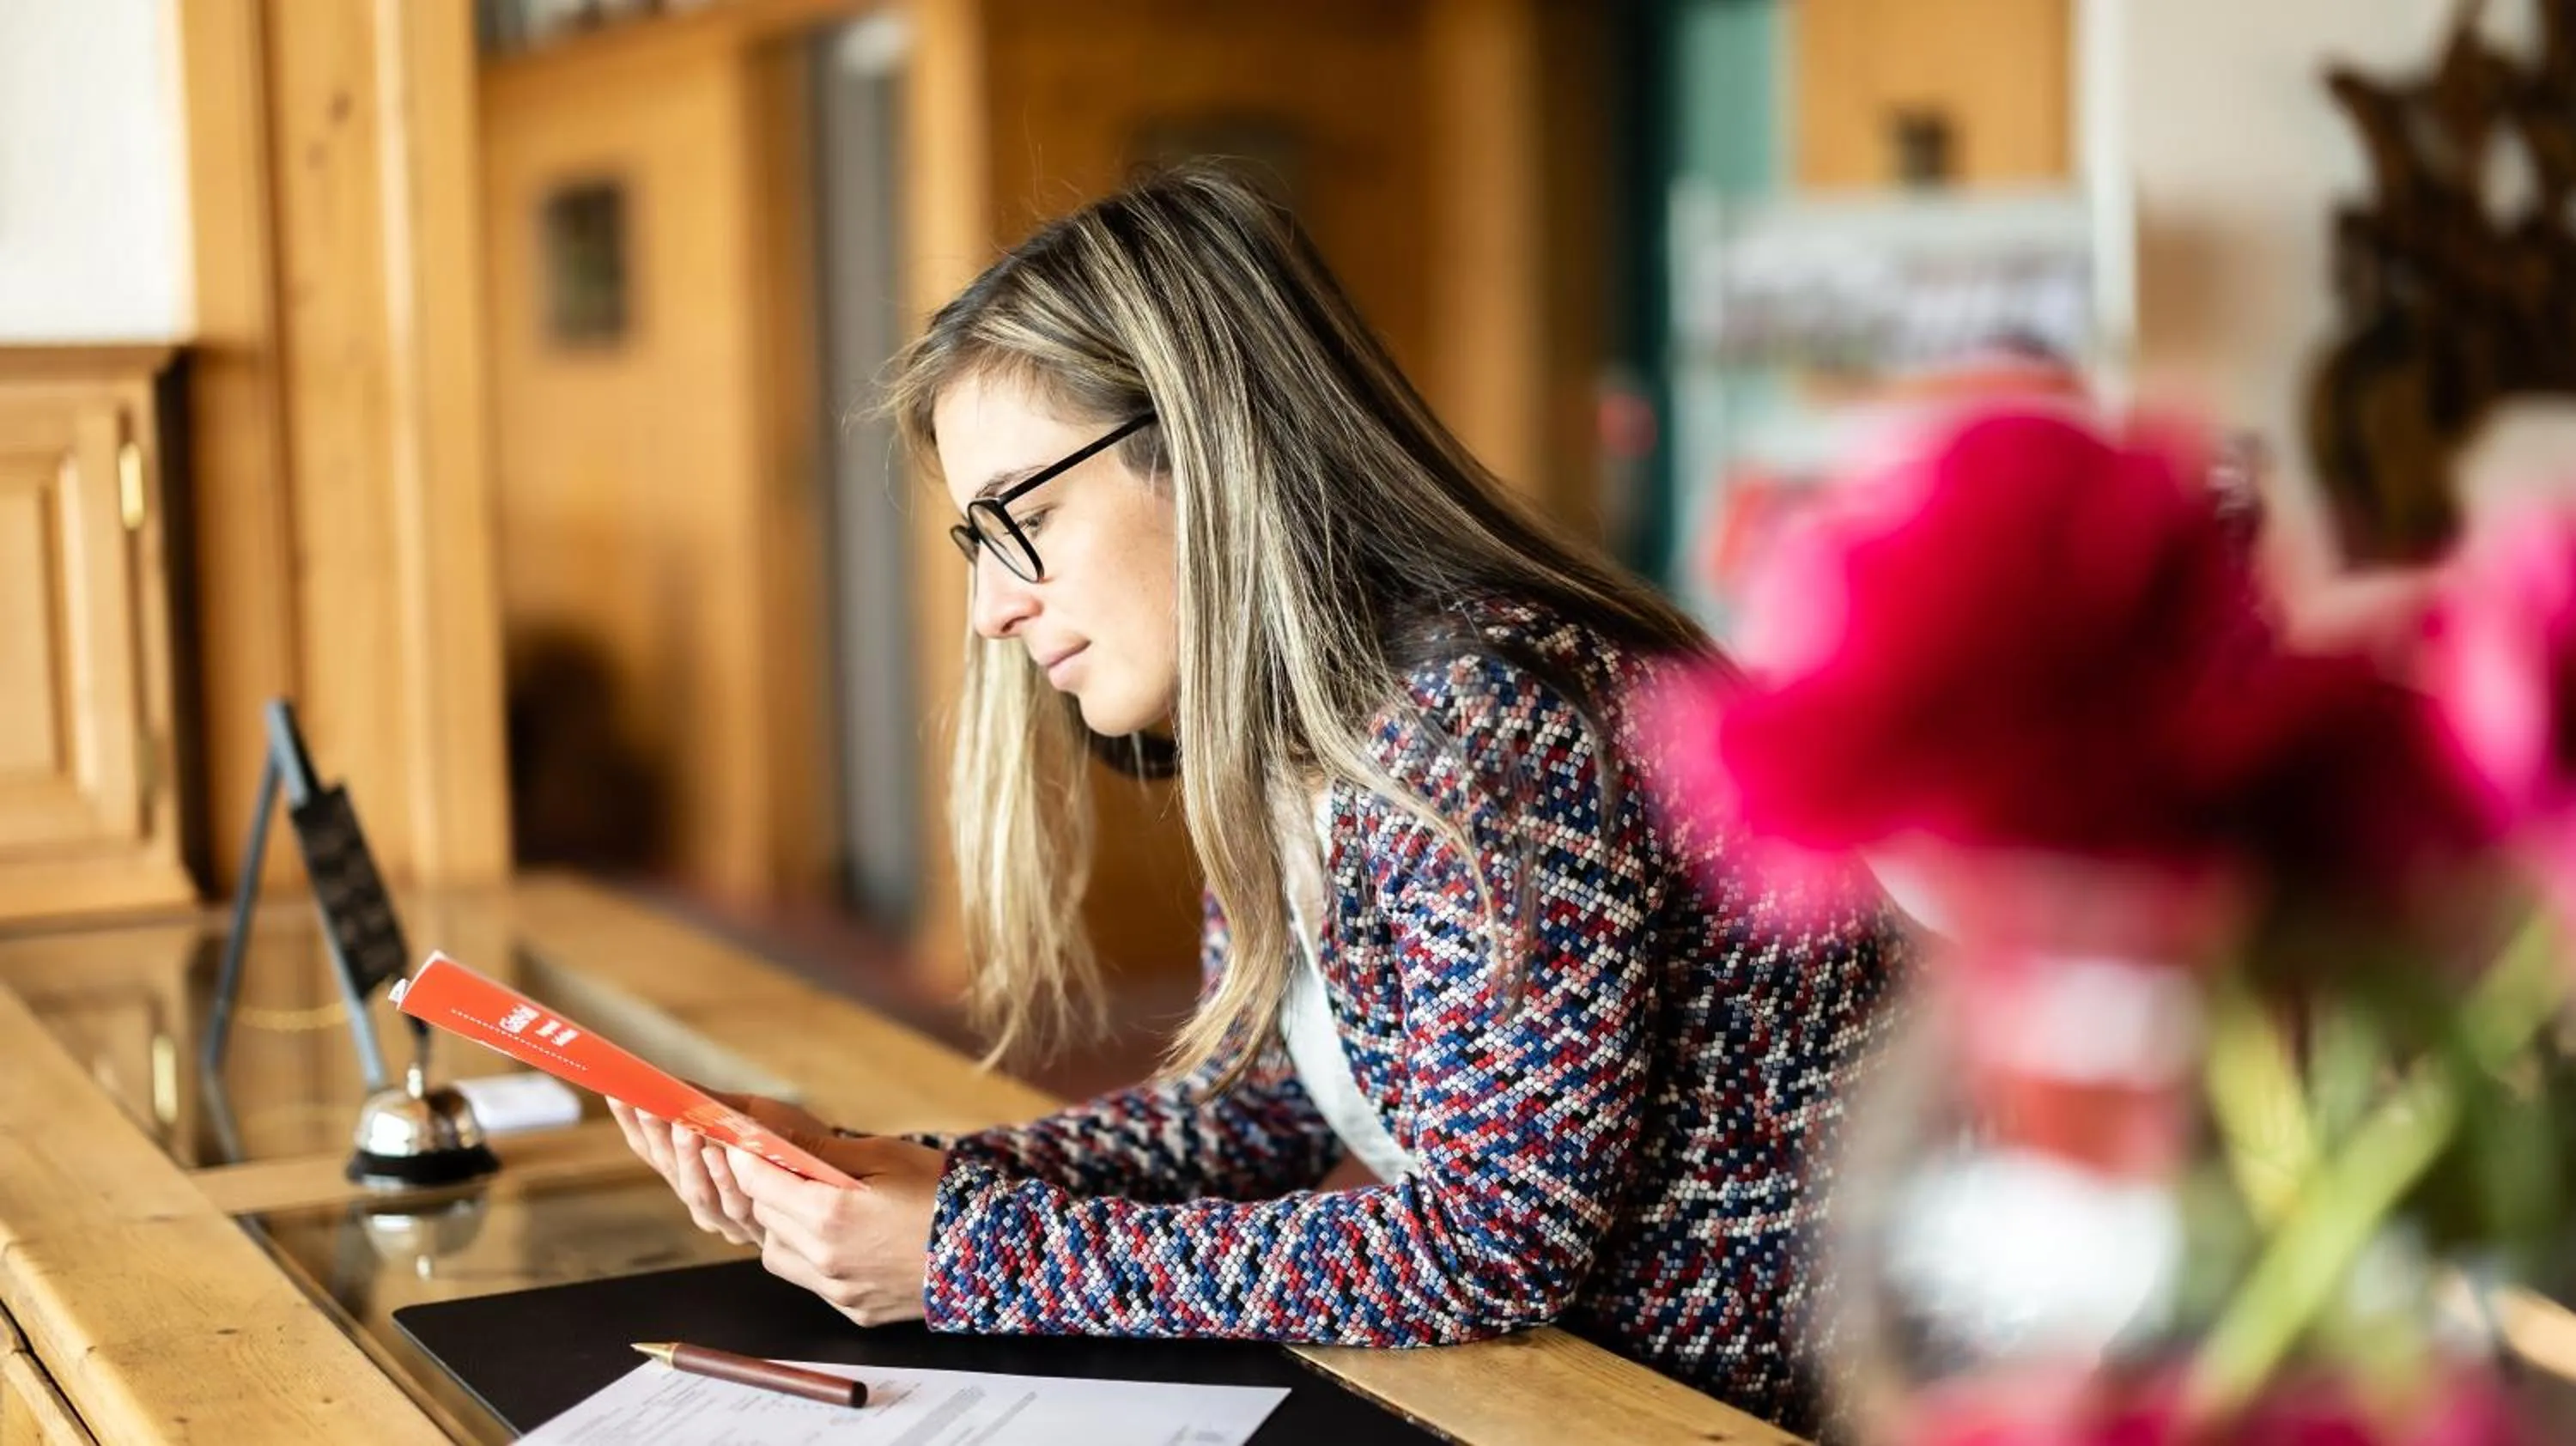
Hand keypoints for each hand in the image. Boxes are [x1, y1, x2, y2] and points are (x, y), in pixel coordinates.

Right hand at [607, 1090, 835, 1246]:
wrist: (840, 1173)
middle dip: (658, 1137)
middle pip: (670, 1170)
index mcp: (693, 1169)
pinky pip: (735, 1203)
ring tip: (686, 1129)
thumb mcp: (750, 1113)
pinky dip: (727, 1178)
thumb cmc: (791, 1140)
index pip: (651, 1149)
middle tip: (649, 1106)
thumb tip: (669, 1081)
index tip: (619, 1095)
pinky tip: (724, 1155)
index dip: (633, 1124)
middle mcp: (702, 1197)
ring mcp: (726, 1216)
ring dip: (690, 1159)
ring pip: (696, 1191)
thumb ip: (711, 1104)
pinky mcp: (756, 1225)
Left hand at [727, 1135, 946, 1327]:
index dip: (747, 1157)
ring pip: (778, 1254)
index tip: (746, 1142)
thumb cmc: (942, 1196)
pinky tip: (843, 1237)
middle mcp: (825, 1258)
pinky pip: (811, 1280)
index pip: (758, 1182)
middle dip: (769, 1188)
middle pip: (765, 1217)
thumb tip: (774, 1136)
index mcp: (829, 1214)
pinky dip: (812, 1257)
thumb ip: (823, 1149)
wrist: (992, 1254)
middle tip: (790, 1166)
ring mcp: (838, 1290)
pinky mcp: (853, 1310)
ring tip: (817, 1205)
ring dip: (784, 1226)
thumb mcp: (885, 1155)